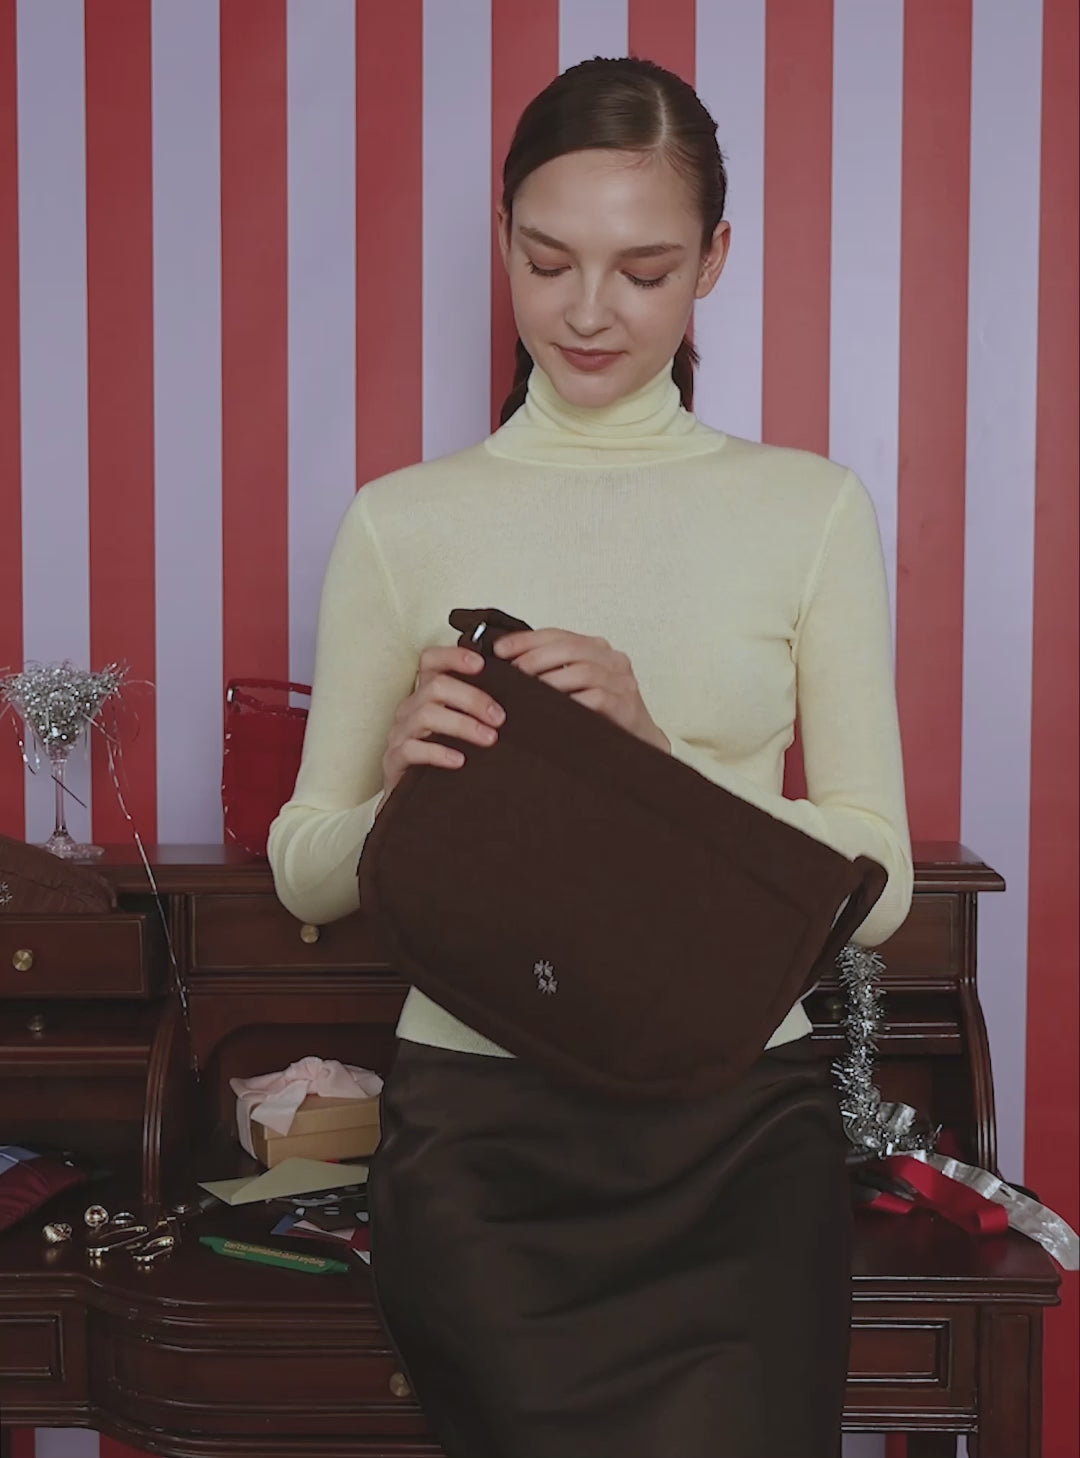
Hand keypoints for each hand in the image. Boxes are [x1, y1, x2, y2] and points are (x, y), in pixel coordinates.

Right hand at [378, 644, 505, 809]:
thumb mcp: (462, 728)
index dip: (453, 656)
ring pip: (425, 715)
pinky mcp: (394, 759)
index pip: (430, 661)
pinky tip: (460, 760)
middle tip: (499, 717)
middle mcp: (410, 708)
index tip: (481, 664)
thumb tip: (519, 699)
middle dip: (472, 698)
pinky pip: (412, 749)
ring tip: (489, 739)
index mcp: (426, 694)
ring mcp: (400, 733)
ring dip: (462, 725)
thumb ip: (479, 710)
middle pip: (435, 686)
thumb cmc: (447, 757)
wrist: (421, 802)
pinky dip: (438, 752)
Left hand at [493, 628, 669, 751]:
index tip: (501, 649)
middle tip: (513, 671)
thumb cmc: (603, 715)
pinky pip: (596, 698)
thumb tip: (509, 664)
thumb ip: (555, 671)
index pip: (559, 634)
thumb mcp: (578, 685)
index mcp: (599, 649)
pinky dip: (572, 701)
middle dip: (536, 658)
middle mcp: (614, 661)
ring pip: (583, 671)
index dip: (527, 639)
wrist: (640, 743)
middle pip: (570, 648)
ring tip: (528, 690)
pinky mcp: (626, 707)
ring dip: (551, 680)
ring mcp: (623, 683)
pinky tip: (551, 708)